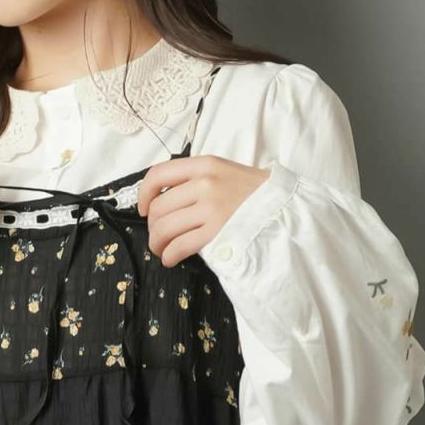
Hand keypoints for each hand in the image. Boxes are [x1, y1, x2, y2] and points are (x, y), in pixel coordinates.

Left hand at [136, 155, 269, 267]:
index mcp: (204, 165)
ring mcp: (211, 209)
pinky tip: (171, 258)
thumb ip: (194, 179)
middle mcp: (204, 184)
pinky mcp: (216, 232)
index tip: (142, 208)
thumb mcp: (222, 171)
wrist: (281, 205)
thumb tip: (163, 200)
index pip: (159, 174)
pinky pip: (180, 246)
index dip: (143, 194)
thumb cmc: (251, 192)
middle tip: (157, 236)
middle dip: (152, 226)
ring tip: (161, 249)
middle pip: (159, 207)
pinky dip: (169, 255)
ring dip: (157, 243)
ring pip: (165, 228)